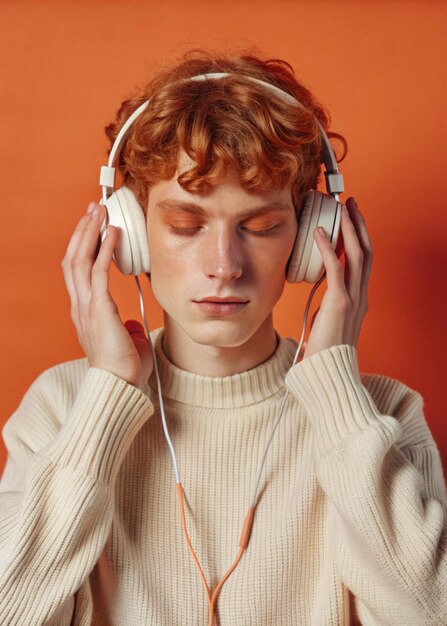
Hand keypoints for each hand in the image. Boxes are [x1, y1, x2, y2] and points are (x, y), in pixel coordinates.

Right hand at [61, 202, 153, 390]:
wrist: (119, 386)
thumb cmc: (125, 369)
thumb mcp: (125, 345)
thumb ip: (125, 331)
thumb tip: (130, 325)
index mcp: (85, 312)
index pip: (78, 272)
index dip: (83, 247)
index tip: (93, 228)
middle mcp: (80, 306)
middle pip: (72, 259)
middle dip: (83, 231)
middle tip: (93, 210)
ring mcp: (86, 306)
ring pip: (79, 260)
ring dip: (89, 233)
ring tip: (98, 212)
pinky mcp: (99, 308)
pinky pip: (98, 272)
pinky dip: (104, 249)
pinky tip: (113, 233)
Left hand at [302, 197, 373, 358]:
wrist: (329, 375)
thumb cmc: (325, 352)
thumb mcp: (330, 322)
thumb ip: (330, 304)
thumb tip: (321, 292)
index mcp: (360, 299)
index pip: (364, 261)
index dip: (359, 237)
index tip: (351, 219)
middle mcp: (361, 296)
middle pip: (366, 252)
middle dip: (359, 225)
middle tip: (350, 204)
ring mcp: (353, 300)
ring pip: (357, 256)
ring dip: (349, 229)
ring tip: (341, 209)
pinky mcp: (340, 305)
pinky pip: (336, 270)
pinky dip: (327, 248)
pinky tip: (319, 233)